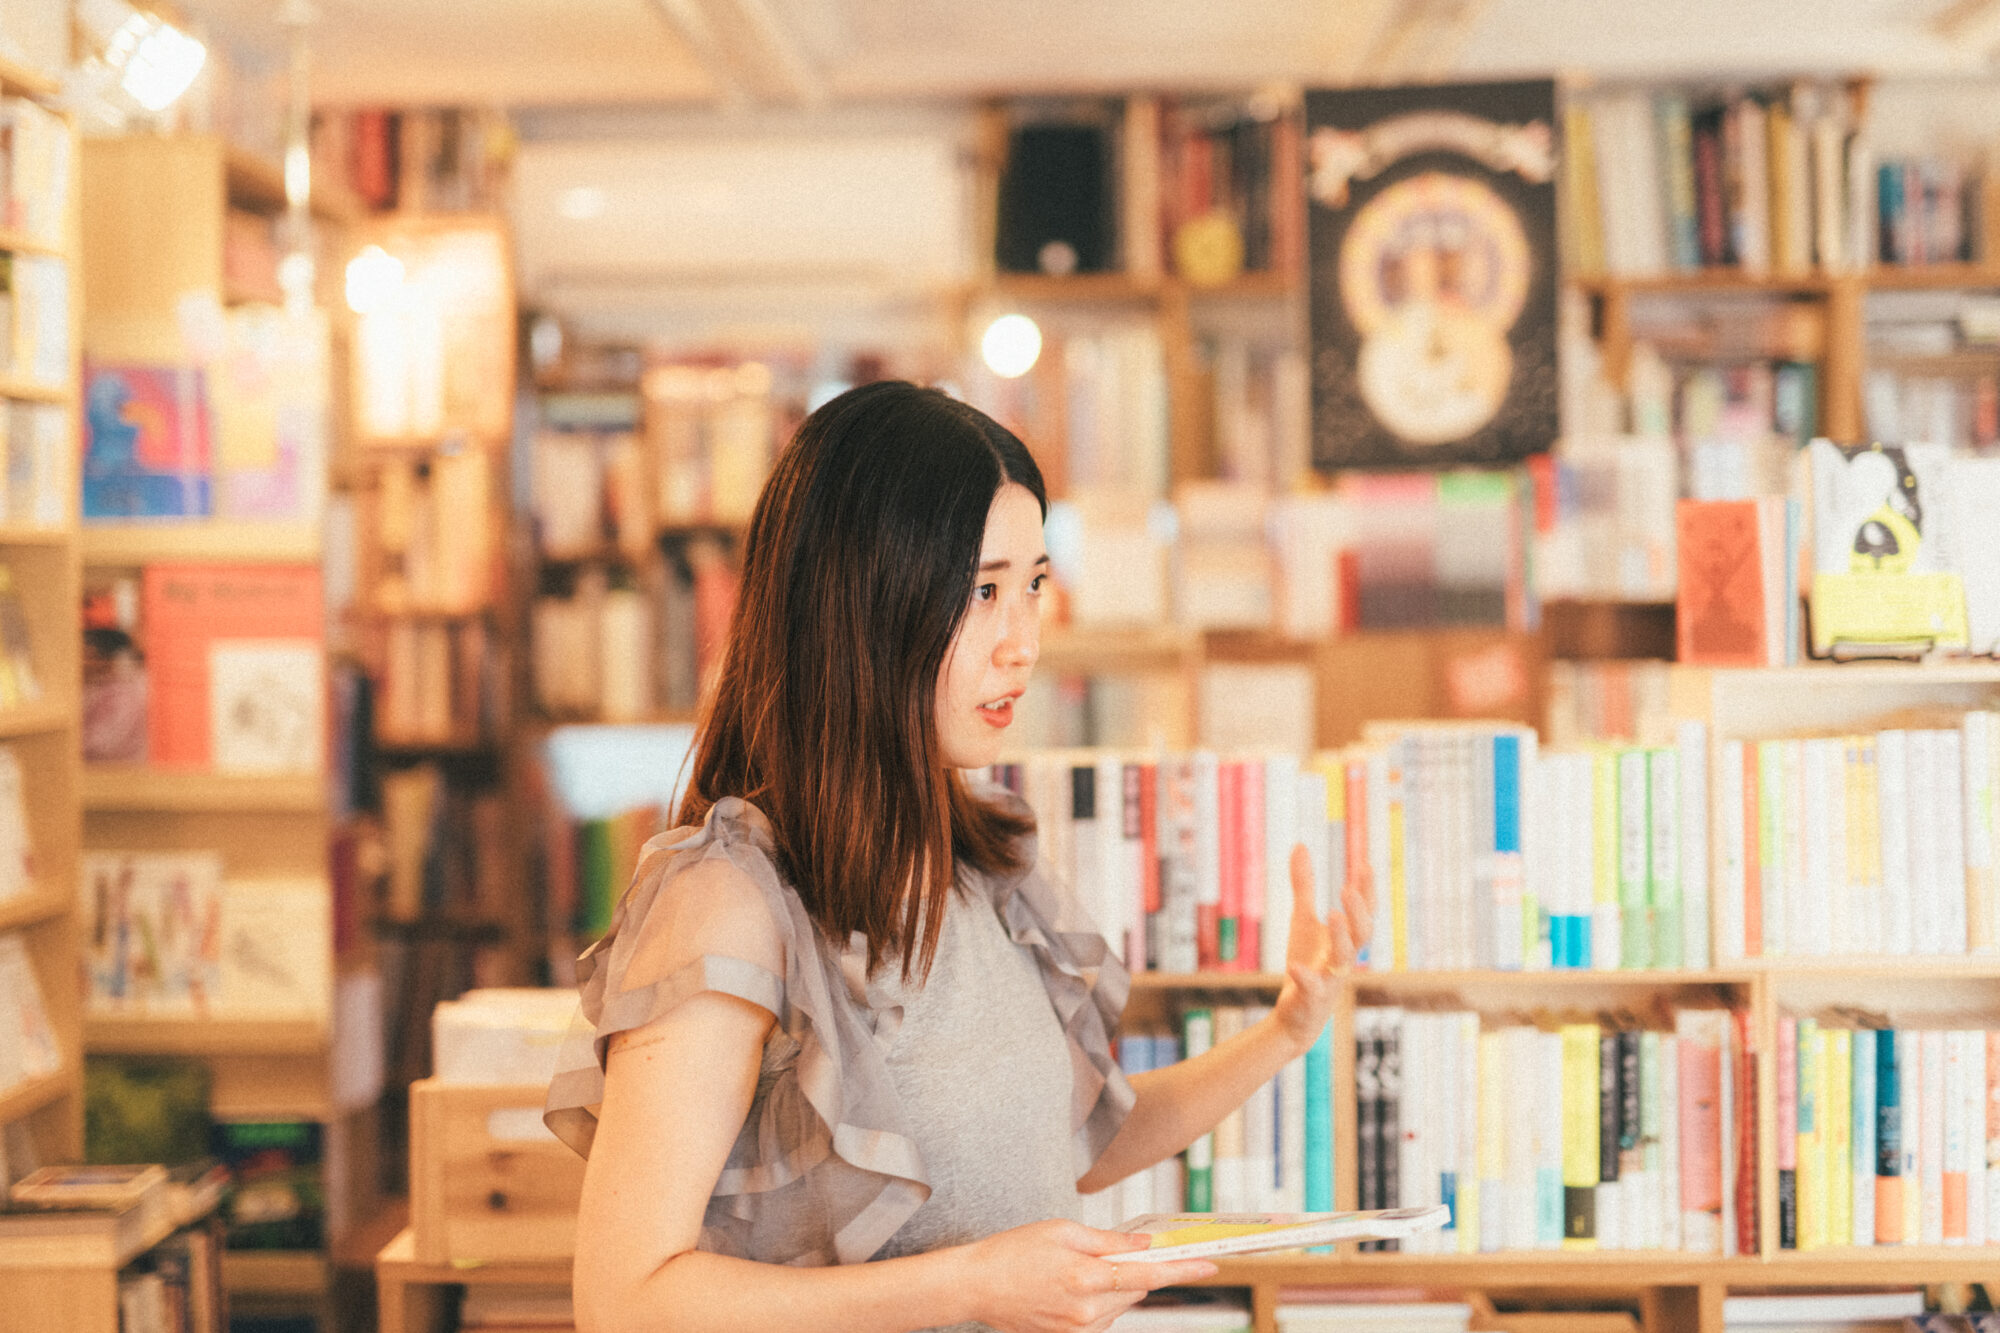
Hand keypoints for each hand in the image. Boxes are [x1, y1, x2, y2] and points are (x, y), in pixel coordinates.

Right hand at [961, 1219, 1218, 1332]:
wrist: (976, 1285)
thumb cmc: (1014, 1250)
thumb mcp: (1062, 1231)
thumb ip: (1108, 1241)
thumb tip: (1144, 1245)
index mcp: (1086, 1277)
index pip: (1148, 1275)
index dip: (1183, 1270)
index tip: (1211, 1264)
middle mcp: (1087, 1311)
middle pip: (1137, 1289)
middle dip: (1138, 1269)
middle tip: (1120, 1250)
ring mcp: (1078, 1329)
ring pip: (1121, 1304)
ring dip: (1117, 1285)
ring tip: (1079, 1266)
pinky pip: (1102, 1317)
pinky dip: (1100, 1299)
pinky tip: (1074, 1284)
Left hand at [1270, 842, 1374, 1055]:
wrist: (1297, 1014)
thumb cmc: (1307, 963)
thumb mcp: (1302, 920)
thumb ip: (1303, 885)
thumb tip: (1300, 845)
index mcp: (1345, 940)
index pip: (1363, 914)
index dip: (1367, 892)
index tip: (1364, 864)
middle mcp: (1343, 960)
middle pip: (1362, 935)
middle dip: (1358, 912)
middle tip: (1348, 888)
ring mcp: (1330, 980)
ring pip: (1344, 961)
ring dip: (1340, 938)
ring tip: (1332, 915)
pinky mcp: (1311, 999)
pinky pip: (1312, 988)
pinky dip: (1306, 977)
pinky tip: (1294, 966)